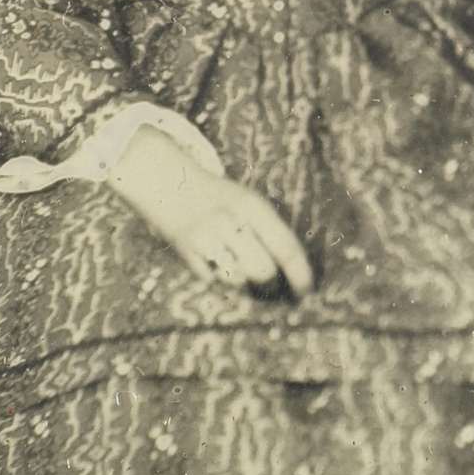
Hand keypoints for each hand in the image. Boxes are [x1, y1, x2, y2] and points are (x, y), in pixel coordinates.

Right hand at [104, 125, 313, 297]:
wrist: (166, 182)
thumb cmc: (218, 198)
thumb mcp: (248, 202)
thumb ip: (269, 231)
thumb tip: (294, 271)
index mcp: (251, 206)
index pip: (285, 246)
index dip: (300, 273)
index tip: (307, 292)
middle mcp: (229, 221)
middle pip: (263, 270)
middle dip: (272, 284)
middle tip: (275, 288)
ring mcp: (205, 238)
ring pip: (238, 280)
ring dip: (246, 284)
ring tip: (242, 271)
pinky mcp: (186, 253)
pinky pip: (214, 282)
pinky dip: (221, 281)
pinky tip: (219, 266)